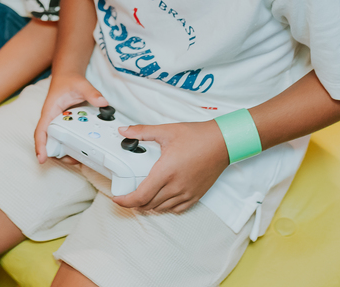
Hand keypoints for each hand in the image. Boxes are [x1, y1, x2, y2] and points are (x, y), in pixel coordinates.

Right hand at [33, 73, 106, 161]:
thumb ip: (91, 93)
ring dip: (63, 151)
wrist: (67, 75)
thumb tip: (103, 102)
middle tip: (71, 161)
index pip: (41, 130)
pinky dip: (70, 144)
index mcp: (50, 111)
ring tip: (78, 159)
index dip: (40, 145)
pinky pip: (63, 136)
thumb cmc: (69, 80)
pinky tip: (81, 149)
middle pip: (47, 140)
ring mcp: (56, 122)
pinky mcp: (63, 123)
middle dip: (55, 153)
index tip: (42, 158)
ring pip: (55, 140)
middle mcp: (51, 119)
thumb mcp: (81, 84)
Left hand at [112, 119, 230, 213]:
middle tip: (127, 195)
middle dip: (134, 202)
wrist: (222, 143)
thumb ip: (142, 132)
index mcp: (166, 172)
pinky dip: (165, 207)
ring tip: (142, 196)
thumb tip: (124, 131)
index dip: (126, 201)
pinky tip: (162, 198)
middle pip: (148, 205)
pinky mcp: (196, 196)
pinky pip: (176, 209)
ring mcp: (187, 193)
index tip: (117, 198)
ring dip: (149, 205)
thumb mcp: (166, 131)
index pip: (141, 196)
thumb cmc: (197, 136)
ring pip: (161, 208)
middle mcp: (176, 186)